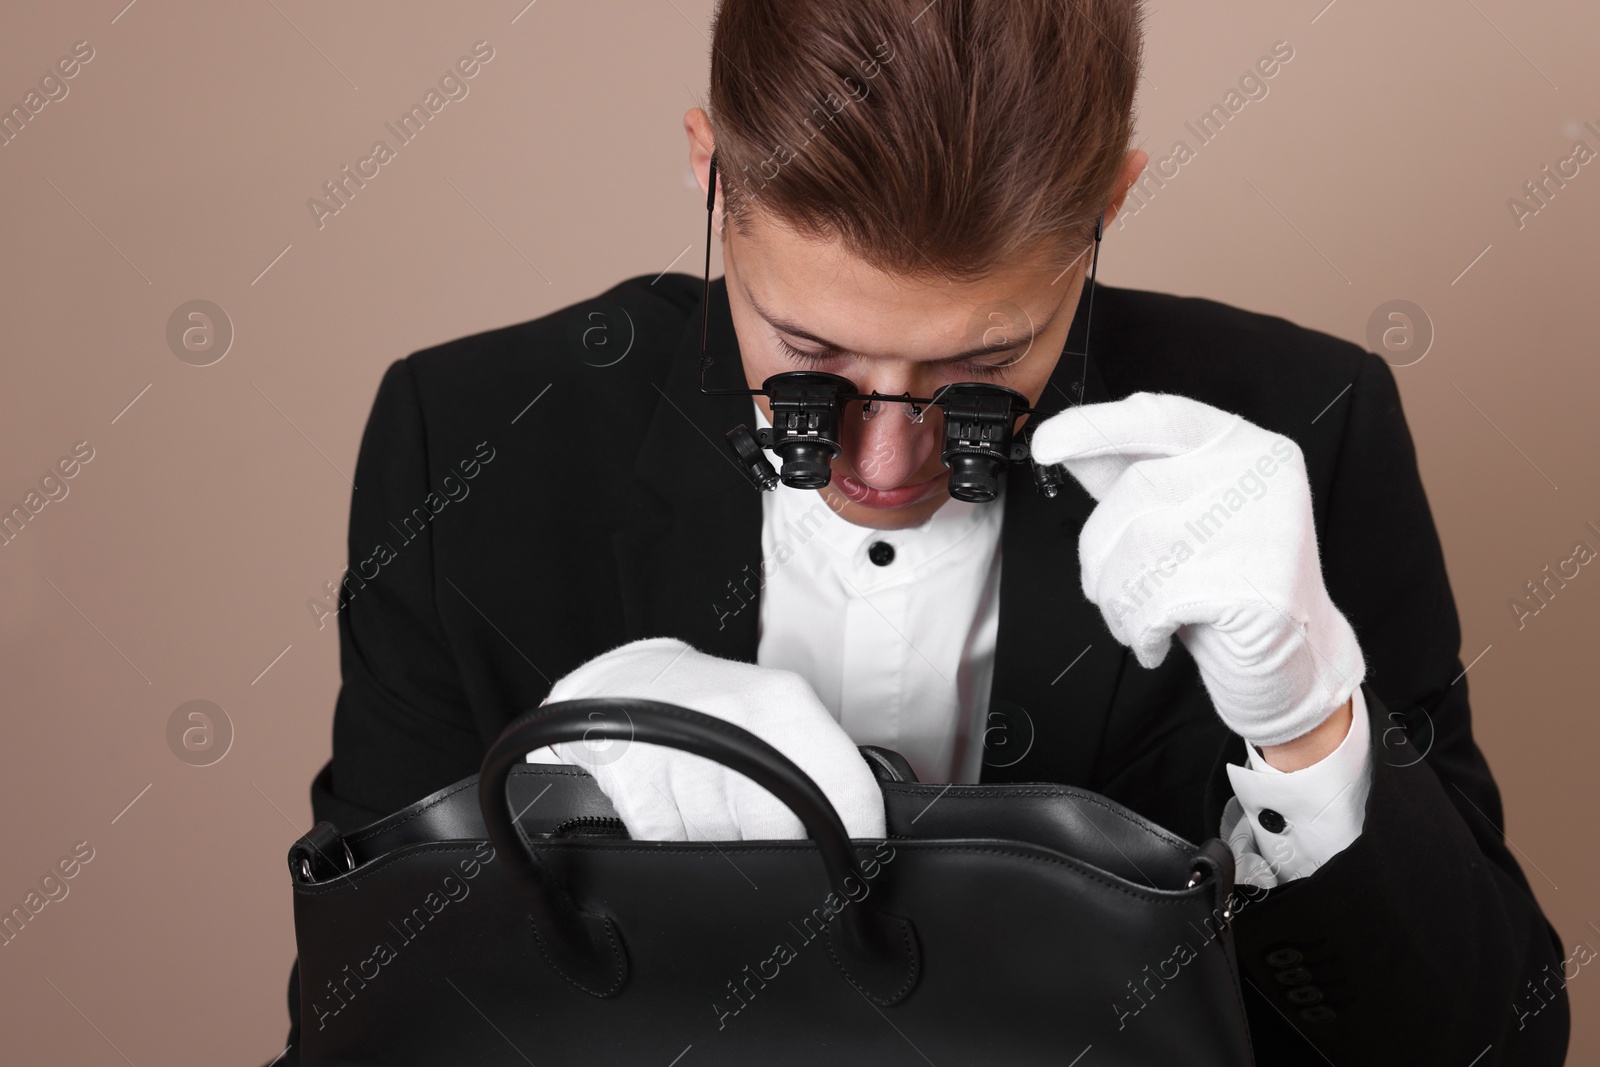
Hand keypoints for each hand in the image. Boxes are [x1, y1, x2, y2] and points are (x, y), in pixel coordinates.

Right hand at [527, 637, 885, 840]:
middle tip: (768, 838)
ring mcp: (684, 749)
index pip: (849, 791)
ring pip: (725, 847)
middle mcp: (738, 719)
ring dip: (724, 850)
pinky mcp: (639, 778)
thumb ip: (820, 768)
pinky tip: (681, 814)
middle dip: (779, 851)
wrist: (628, 681)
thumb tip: (859, 842)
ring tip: (715, 812)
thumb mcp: (778, 715)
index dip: (858, 840)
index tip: (854, 868)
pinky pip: (675, 848)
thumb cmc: (719, 710)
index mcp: (787, 703)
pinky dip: (682, 846)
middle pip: (781, 832)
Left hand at [1029, 392, 1364, 747]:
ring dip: (1117, 598)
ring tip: (1136, 620)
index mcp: (1241, 447)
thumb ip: (1127, 476)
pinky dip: (1141, 629)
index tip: (1046, 444)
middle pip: (1136, 491)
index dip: (1094, 426)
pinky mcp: (1260, 585)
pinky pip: (1159, 599)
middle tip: (1107, 589)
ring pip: (1140, 547)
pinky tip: (1156, 640)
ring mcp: (1266, 526)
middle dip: (1101, 550)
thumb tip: (1064, 441)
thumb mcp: (1174, 520)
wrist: (1289, 662)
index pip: (1158, 417)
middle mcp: (1260, 475)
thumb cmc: (1226, 586)